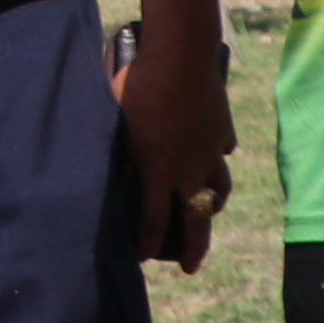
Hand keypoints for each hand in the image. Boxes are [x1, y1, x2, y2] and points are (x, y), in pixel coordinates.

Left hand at [113, 0, 236, 275]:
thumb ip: (114, 146)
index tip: (139, 258)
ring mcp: (211, 151)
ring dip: (210, 205)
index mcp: (156, 171)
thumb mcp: (114, 119)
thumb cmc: (137, 84)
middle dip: (192, 249)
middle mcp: (188, 169)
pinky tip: (214, 157)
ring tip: (205, 213)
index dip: (144, 245)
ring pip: (218, 190)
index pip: (151, 223)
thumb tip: (100, 158)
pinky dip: (217, 159)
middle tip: (189, 266)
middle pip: (196, 222)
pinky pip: (222, 152)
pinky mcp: (223, 131)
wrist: (181, 55)